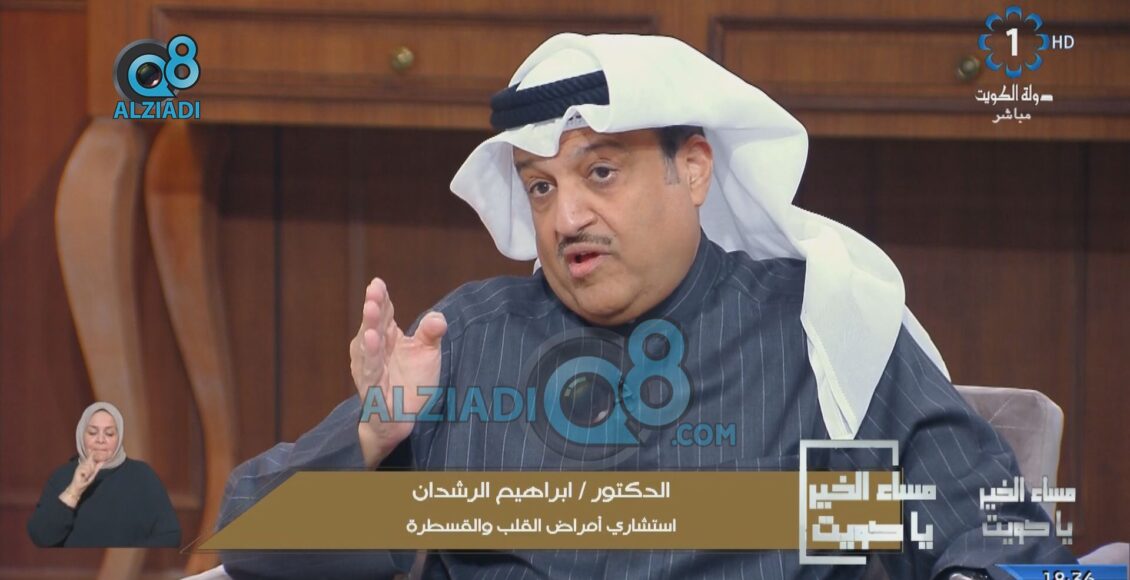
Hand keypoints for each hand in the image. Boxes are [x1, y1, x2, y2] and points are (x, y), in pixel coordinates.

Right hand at [60, 454, 102, 507]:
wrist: (78, 488)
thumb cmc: (85, 481)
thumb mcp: (93, 474)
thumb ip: (97, 467)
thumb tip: (103, 461)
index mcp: (86, 465)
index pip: (90, 458)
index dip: (92, 454)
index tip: (93, 449)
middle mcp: (82, 465)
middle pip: (90, 461)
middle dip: (92, 468)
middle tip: (88, 475)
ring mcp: (79, 467)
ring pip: (89, 466)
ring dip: (89, 472)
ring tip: (86, 477)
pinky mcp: (78, 470)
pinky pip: (86, 470)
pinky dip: (86, 475)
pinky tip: (83, 477)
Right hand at [350, 278, 446, 468]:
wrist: (401, 419)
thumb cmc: (411, 382)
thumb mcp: (427, 353)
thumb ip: (431, 334)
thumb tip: (438, 318)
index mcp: (386, 338)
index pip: (383, 314)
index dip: (380, 299)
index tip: (378, 283)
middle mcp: (374, 351)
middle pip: (373, 325)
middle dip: (373, 307)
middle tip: (373, 290)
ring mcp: (370, 370)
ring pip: (368, 346)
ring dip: (369, 326)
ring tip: (371, 308)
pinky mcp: (372, 390)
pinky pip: (370, 372)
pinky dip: (370, 356)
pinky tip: (371, 340)